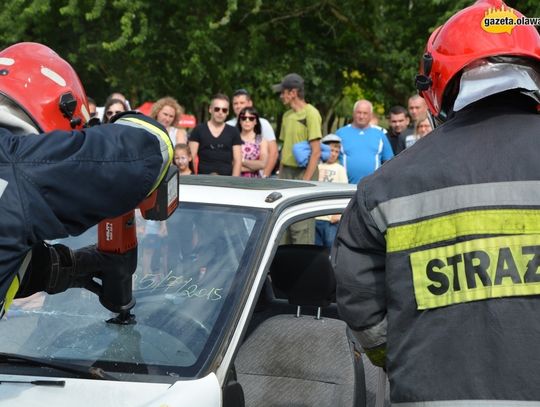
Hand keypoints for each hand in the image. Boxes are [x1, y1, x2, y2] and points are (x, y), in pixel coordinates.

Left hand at [19, 243, 136, 312]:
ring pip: (102, 277)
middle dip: (115, 270)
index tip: (127, 261)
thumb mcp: (97, 260)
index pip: (110, 252)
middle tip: (126, 274)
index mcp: (95, 252)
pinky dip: (102, 291)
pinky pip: (95, 287)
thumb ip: (111, 263)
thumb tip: (124, 266)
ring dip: (109, 281)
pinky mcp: (83, 282)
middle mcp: (92, 261)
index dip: (118, 256)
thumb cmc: (79, 261)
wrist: (60, 272)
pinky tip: (109, 295)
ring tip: (120, 284)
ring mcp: (88, 271)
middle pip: (107, 266)